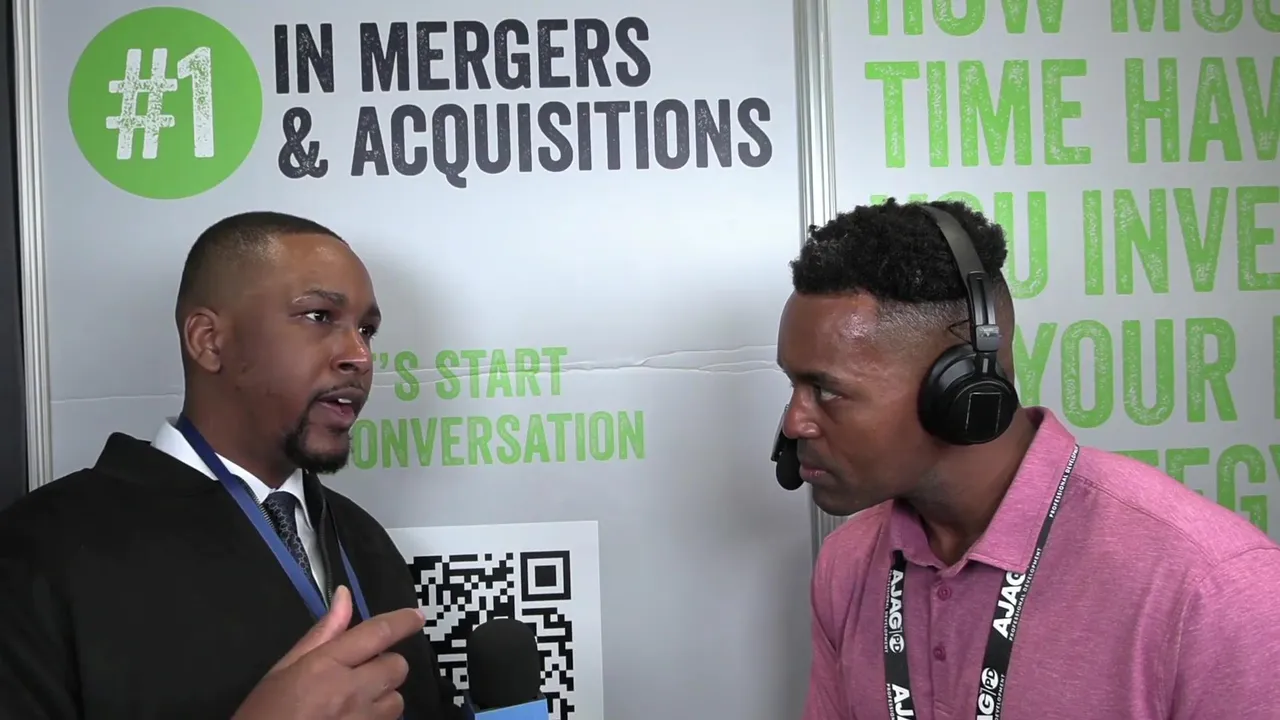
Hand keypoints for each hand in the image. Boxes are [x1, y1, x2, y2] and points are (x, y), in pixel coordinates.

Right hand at [231, 586, 424, 719]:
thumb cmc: (262, 715)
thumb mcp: (282, 670)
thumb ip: (320, 634)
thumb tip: (345, 597)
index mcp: (326, 666)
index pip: (377, 634)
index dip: (402, 622)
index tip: (416, 617)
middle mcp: (350, 692)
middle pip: (396, 667)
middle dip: (385, 664)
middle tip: (362, 672)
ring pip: (396, 701)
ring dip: (383, 697)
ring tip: (355, 702)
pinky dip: (375, 719)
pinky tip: (352, 719)